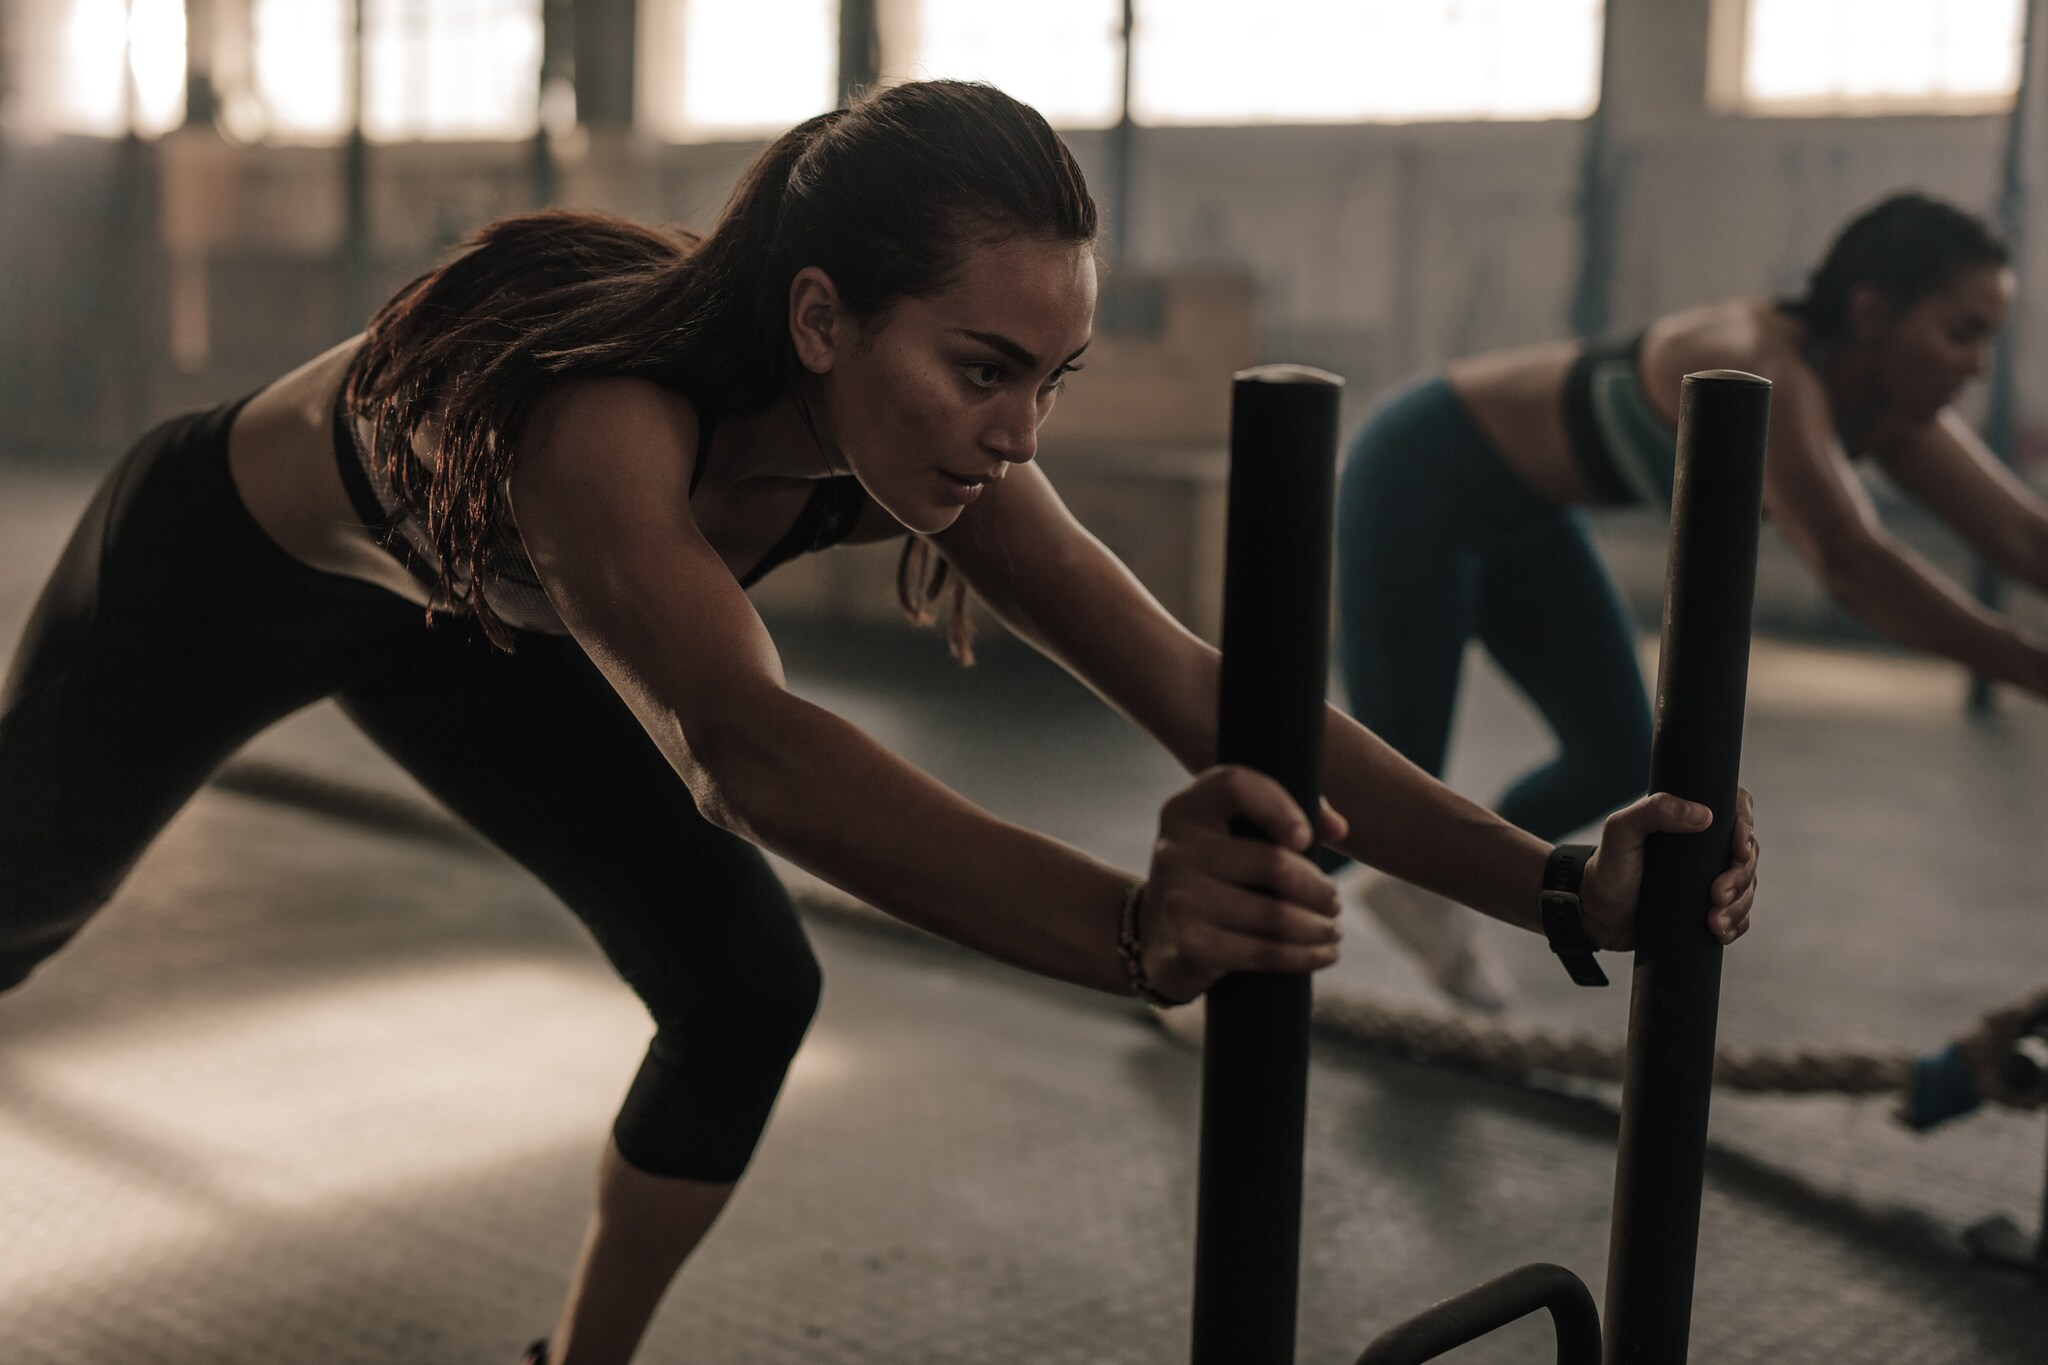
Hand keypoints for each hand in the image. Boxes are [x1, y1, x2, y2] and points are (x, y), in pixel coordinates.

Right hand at [1136, 766, 1348, 1002]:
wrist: (1155, 936)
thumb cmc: (1214, 877)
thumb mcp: (1232, 836)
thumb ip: (1283, 815)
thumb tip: (1338, 829)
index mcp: (1188, 809)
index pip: (1235, 785)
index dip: (1279, 806)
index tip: (1306, 838)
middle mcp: (1176, 848)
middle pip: (1271, 862)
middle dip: (1318, 888)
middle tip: (1334, 902)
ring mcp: (1178, 898)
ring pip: (1274, 915)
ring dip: (1317, 927)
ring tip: (1332, 930)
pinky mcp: (1189, 943)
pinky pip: (1262, 952)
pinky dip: (1302, 956)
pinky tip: (1322, 954)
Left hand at [1578, 786, 1756, 949]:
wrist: (1596, 915)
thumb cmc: (1607, 867)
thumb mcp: (1621, 831)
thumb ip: (1654, 811)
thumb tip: (1705, 816)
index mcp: (1687, 819)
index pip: (1735, 810)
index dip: (1746, 828)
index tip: (1739, 851)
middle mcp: (1704, 846)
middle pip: (1747, 854)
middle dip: (1740, 877)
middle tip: (1717, 895)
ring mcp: (1708, 877)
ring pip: (1746, 887)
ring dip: (1739, 905)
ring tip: (1714, 922)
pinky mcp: (1707, 907)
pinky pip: (1739, 915)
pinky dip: (1736, 924)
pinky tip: (1720, 932)